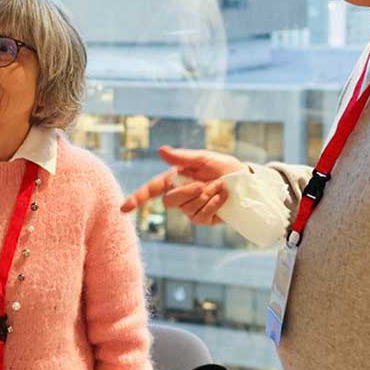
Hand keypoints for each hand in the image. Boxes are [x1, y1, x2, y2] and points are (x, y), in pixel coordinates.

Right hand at [119, 146, 245, 224]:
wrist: (246, 181)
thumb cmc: (224, 167)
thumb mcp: (204, 158)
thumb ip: (182, 157)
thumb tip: (160, 151)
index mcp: (175, 179)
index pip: (151, 190)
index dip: (137, 199)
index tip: (124, 209)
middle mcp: (180, 195)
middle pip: (170, 201)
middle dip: (188, 192)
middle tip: (204, 183)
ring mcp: (190, 209)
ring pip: (187, 209)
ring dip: (206, 196)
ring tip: (219, 187)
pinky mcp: (203, 219)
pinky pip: (201, 216)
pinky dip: (213, 205)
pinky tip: (223, 197)